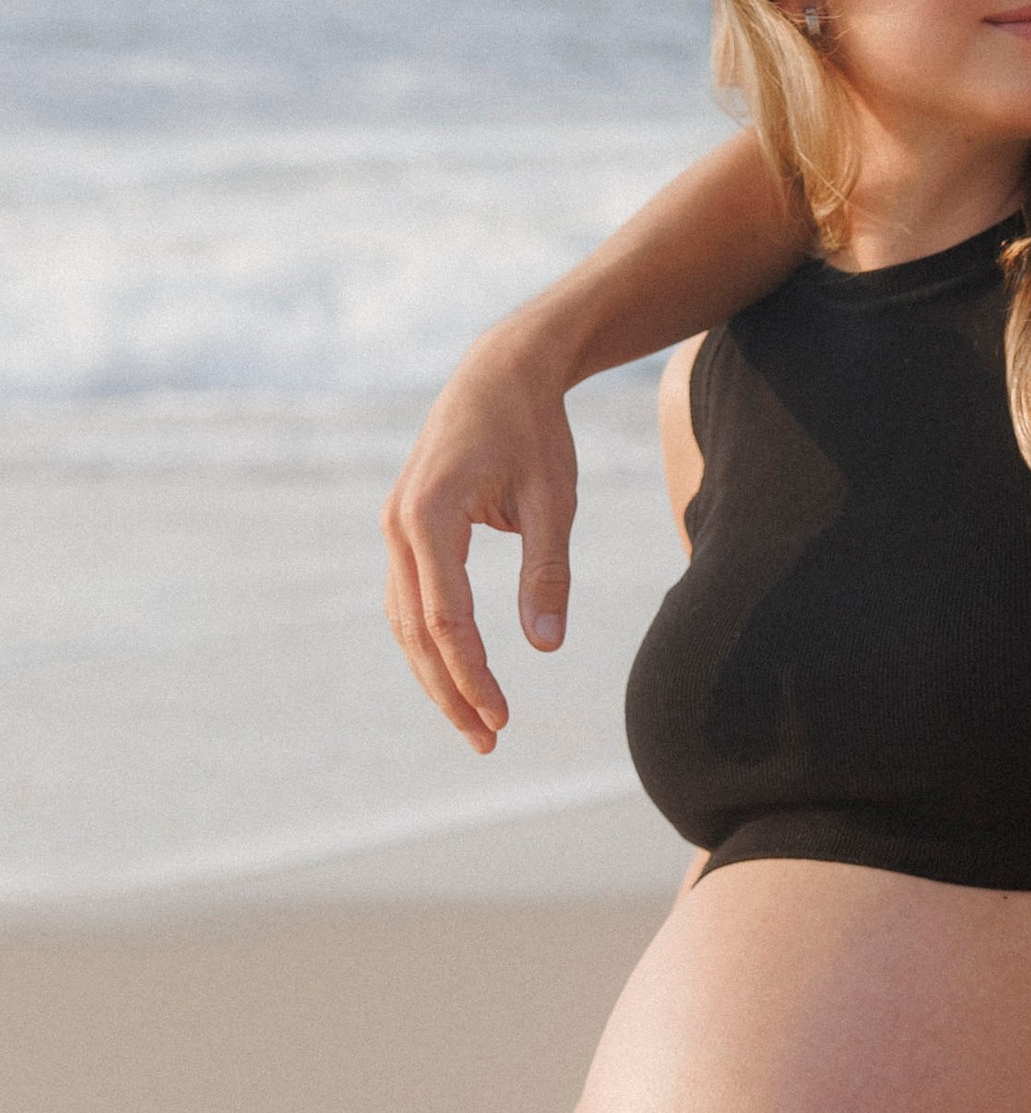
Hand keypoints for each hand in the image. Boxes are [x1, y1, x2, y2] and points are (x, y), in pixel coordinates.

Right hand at [383, 327, 580, 750]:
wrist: (501, 371)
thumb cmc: (534, 431)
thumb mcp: (553, 501)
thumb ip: (548, 573)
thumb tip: (545, 646)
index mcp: (429, 516)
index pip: (445, 619)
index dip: (472, 676)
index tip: (502, 718)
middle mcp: (398, 524)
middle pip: (416, 632)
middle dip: (450, 691)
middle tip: (489, 742)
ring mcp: (395, 526)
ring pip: (404, 621)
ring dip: (436, 675)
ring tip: (475, 724)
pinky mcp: (405, 528)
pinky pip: (409, 599)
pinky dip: (430, 642)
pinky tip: (459, 675)